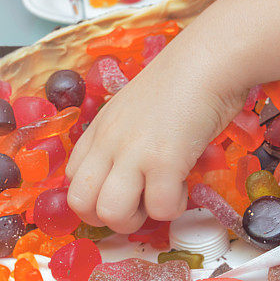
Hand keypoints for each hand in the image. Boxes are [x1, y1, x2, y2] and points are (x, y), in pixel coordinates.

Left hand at [66, 0, 279, 233]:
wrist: (208, 61)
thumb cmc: (179, 85)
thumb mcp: (131, 110)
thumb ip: (121, 141)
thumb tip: (128, 179)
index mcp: (98, 131)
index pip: (72, 181)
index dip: (96, 198)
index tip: (123, 194)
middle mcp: (108, 143)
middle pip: (81, 204)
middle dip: (108, 218)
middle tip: (138, 206)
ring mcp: (133, 153)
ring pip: (111, 214)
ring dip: (137, 219)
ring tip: (158, 200)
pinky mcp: (164, 161)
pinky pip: (159, 209)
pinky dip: (173, 207)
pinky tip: (183, 186)